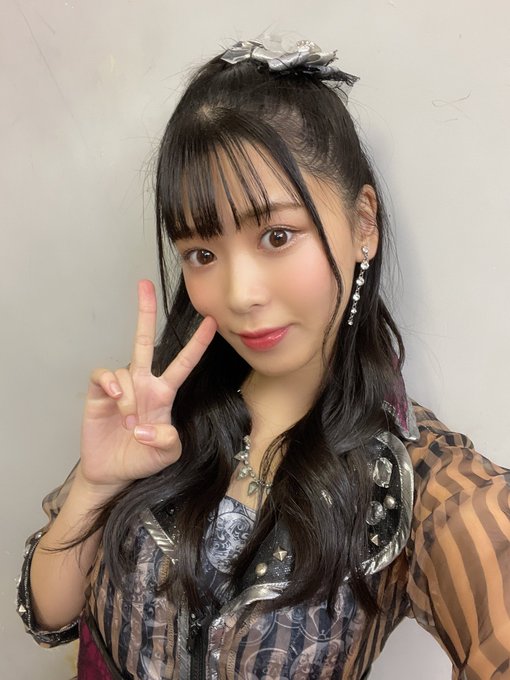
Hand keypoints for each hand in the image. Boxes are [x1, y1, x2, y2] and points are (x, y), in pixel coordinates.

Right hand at [79, 280, 215, 493]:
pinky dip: (112, 384)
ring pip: (128, 370)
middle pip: (145, 341)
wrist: (112, 473)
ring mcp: (122, 386)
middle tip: (144, 284)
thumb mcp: (167, 454)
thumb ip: (168, 441)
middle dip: (145, 312)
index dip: (197, 344)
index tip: (211, 321)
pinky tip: (116, 398)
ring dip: (131, 397)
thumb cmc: (142, 459)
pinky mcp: (100, 392)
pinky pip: (106, 375)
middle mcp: (144, 383)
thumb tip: (147, 426)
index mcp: (164, 394)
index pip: (184, 363)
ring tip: (129, 421)